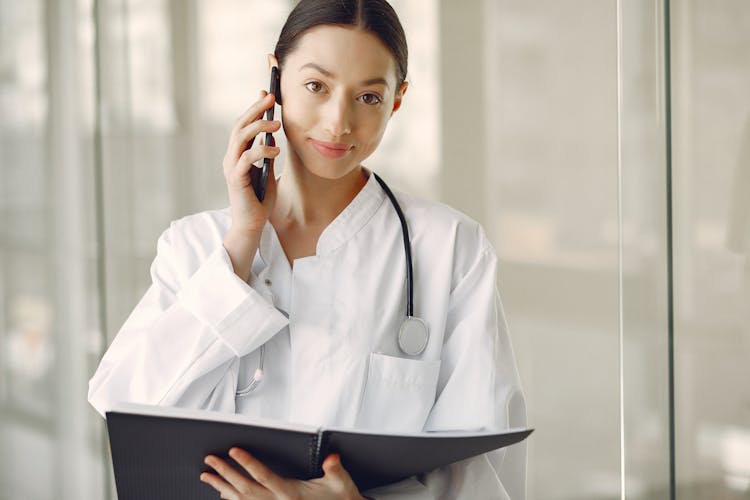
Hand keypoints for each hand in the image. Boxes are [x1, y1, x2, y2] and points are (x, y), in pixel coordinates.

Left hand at [201, 447, 365, 499]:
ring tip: (206, 476)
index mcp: (291, 494)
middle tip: (210, 459)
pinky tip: (221, 493)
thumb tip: (332, 459)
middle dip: (226, 473)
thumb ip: (335, 469)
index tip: (234, 451)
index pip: (264, 476)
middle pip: (245, 488)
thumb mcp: (340, 482)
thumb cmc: (339, 499)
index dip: (248, 463)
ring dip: (222, 487)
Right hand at [223, 90, 281, 234]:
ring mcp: (231, 167)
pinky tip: (275, 150)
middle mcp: (231, 157)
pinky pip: (247, 158)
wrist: (252, 225)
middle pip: (239, 126)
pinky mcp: (236, 179)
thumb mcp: (267, 172)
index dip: (253, 108)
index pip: (243, 125)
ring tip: (277, 123)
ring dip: (259, 127)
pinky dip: (261, 150)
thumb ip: (267, 154)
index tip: (266, 93)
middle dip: (255, 109)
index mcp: (237, 154)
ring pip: (240, 138)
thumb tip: (272, 135)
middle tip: (271, 97)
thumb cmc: (260, 200)